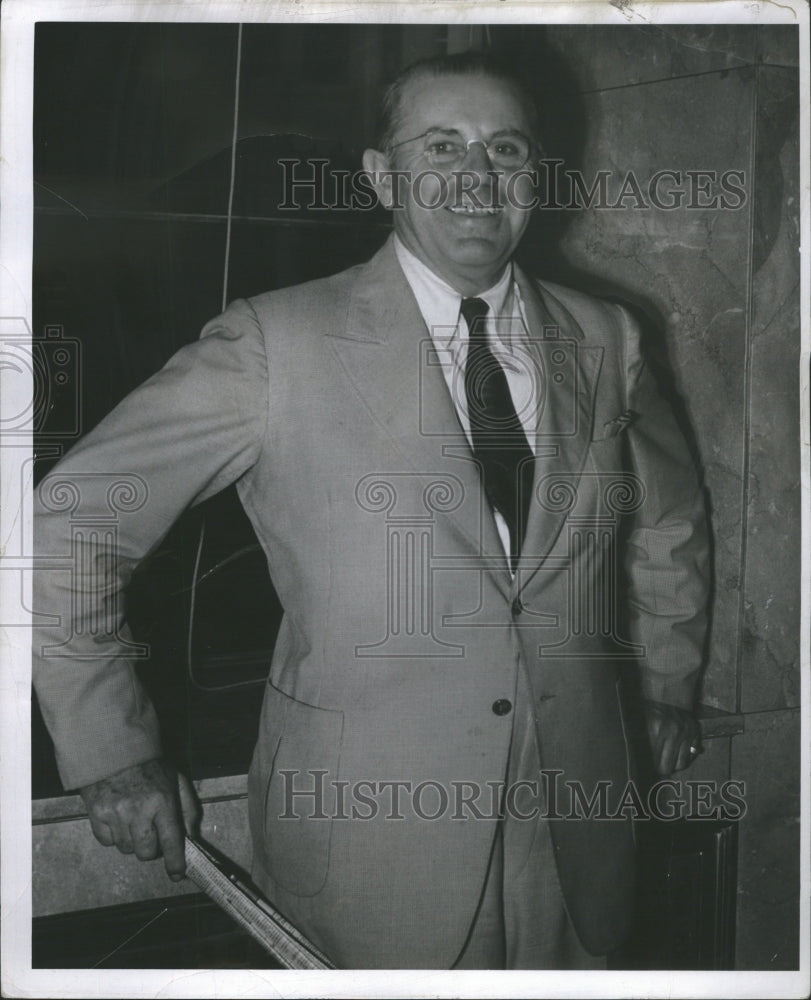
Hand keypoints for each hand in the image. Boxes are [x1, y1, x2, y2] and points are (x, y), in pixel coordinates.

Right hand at [79, 758, 200, 880]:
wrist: (115, 748)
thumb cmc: (150, 765)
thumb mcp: (177, 780)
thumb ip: (187, 809)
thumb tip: (191, 837)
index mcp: (163, 801)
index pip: (171, 841)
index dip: (175, 862)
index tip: (177, 873)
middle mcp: (139, 810)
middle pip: (146, 852)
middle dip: (152, 848)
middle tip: (153, 833)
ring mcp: (116, 813)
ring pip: (126, 849)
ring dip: (133, 841)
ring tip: (134, 819)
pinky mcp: (97, 814)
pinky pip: (107, 841)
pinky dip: (114, 836)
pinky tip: (119, 818)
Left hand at [642, 700, 701, 775]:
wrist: (666, 693)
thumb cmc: (649, 710)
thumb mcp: (638, 723)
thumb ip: (640, 743)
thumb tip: (642, 766)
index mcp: (656, 729)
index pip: (655, 762)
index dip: (651, 767)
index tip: (648, 768)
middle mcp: (674, 731)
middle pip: (669, 766)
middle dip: (662, 769)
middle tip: (658, 767)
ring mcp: (686, 731)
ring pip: (682, 763)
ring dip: (674, 764)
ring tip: (667, 760)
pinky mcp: (695, 730)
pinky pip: (692, 754)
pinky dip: (685, 756)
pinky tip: (677, 752)